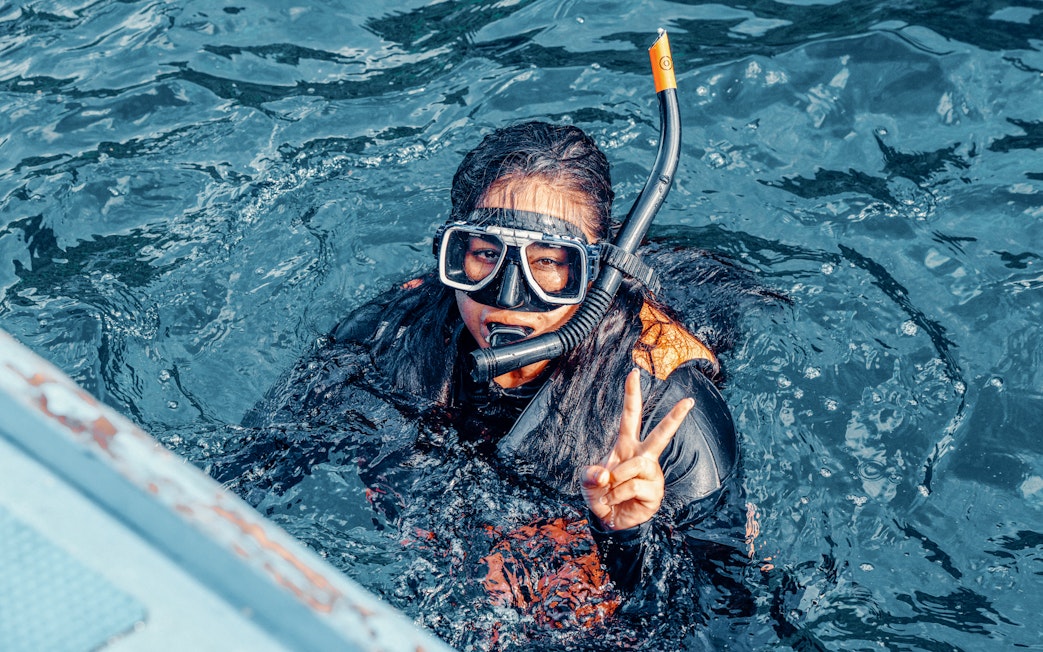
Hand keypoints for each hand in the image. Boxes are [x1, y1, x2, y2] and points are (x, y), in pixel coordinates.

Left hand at [582, 368, 693, 530]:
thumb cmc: (601, 494)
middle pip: (660, 433)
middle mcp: (642, 456)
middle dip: (675, 417)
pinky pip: (634, 486)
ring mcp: (651, 474)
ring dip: (617, 478)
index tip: (634, 373)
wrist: (609, 521)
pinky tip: (616, 501)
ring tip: (610, 491)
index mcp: (625, 445)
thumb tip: (606, 475)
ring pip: (638, 465)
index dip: (631, 395)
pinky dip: (618, 494)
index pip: (630, 416)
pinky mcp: (655, 492)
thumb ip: (590, 475)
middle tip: (689, 401)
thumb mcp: (588, 481)